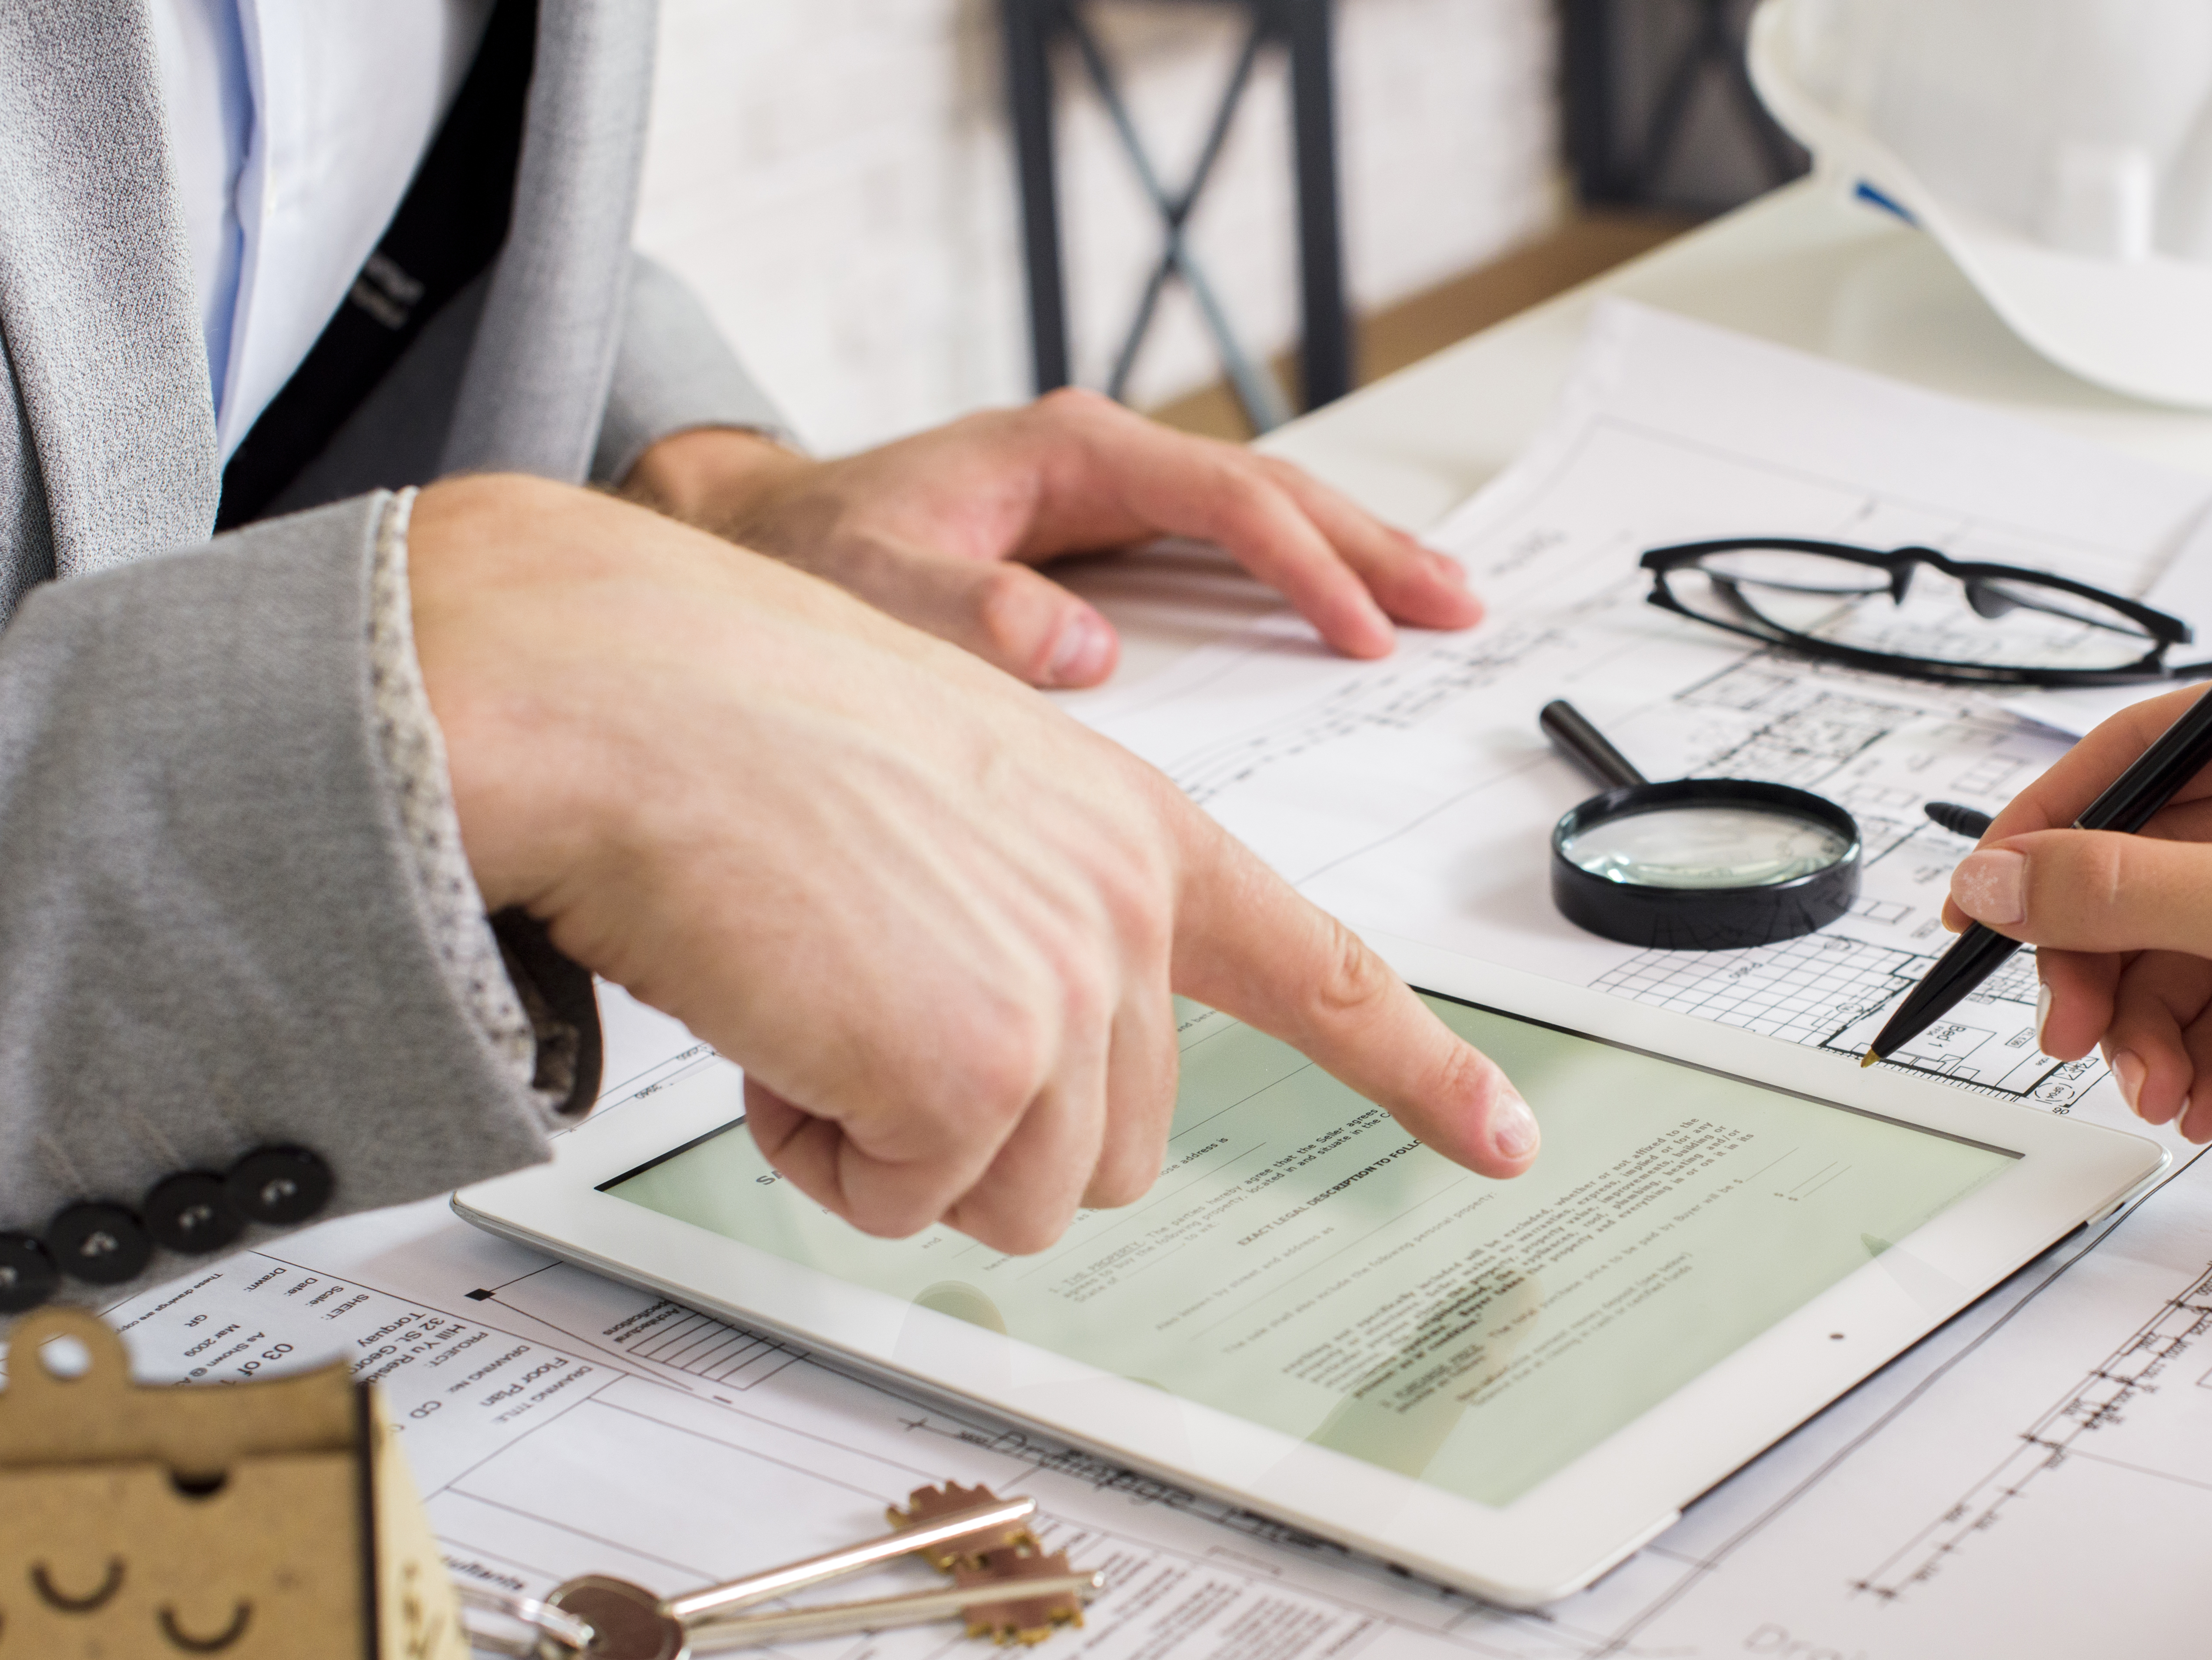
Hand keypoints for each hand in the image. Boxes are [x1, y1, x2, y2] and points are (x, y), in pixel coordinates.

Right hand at [411, 474, 1534, 1252]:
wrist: (622, 695)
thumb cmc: (742, 738)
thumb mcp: (947, 807)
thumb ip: (1030, 926)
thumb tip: (1017, 1080)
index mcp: (1131, 836)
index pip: (1317, 968)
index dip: (1416, 1067)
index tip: (1501, 1136)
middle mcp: (1125, 909)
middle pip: (1104, 1145)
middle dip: (971, 1123)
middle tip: (856, 1004)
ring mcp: (1065, 986)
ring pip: (1007, 1194)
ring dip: (888, 1141)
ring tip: (809, 1000)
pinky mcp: (977, 1064)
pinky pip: (900, 1199)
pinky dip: (819, 1150)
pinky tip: (772, 1025)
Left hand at [619, 390, 1482, 686]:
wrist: (752, 540)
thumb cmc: (806, 559)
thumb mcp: (871, 586)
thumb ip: (971, 617)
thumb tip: (1087, 653)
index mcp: (1067, 454)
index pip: (1225, 502)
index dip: (1305, 569)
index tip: (1363, 634)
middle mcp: (1102, 464)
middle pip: (1274, 494)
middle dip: (1371, 549)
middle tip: (1459, 604)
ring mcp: (1111, 499)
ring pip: (1264, 517)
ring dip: (1354, 559)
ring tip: (1441, 604)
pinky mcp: (1108, 541)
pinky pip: (1228, 552)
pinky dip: (1298, 579)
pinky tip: (1349, 615)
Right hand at [1943, 645, 2211, 1231]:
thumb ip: (2124, 892)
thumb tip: (1993, 880)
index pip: (2144, 753)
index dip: (2050, 834)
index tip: (1979, 912)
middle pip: (2153, 862)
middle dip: (2104, 958)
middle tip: (2069, 1034)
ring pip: (2186, 942)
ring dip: (2152, 1024)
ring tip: (2158, 1092)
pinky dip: (2206, 1054)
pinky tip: (2200, 1103)